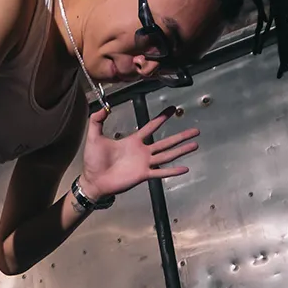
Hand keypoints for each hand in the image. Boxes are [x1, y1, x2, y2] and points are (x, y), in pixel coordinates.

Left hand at [79, 106, 198, 200]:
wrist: (93, 180)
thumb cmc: (93, 161)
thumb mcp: (93, 136)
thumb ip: (97, 120)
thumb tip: (103, 107)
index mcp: (133, 141)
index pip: (151, 127)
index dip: (161, 118)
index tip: (173, 109)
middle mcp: (142, 152)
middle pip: (166, 142)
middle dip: (180, 136)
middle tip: (195, 130)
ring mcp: (144, 163)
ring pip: (167, 155)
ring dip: (181, 150)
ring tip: (195, 145)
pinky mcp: (143, 175)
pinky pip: (160, 172)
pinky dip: (172, 171)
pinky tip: (185, 168)